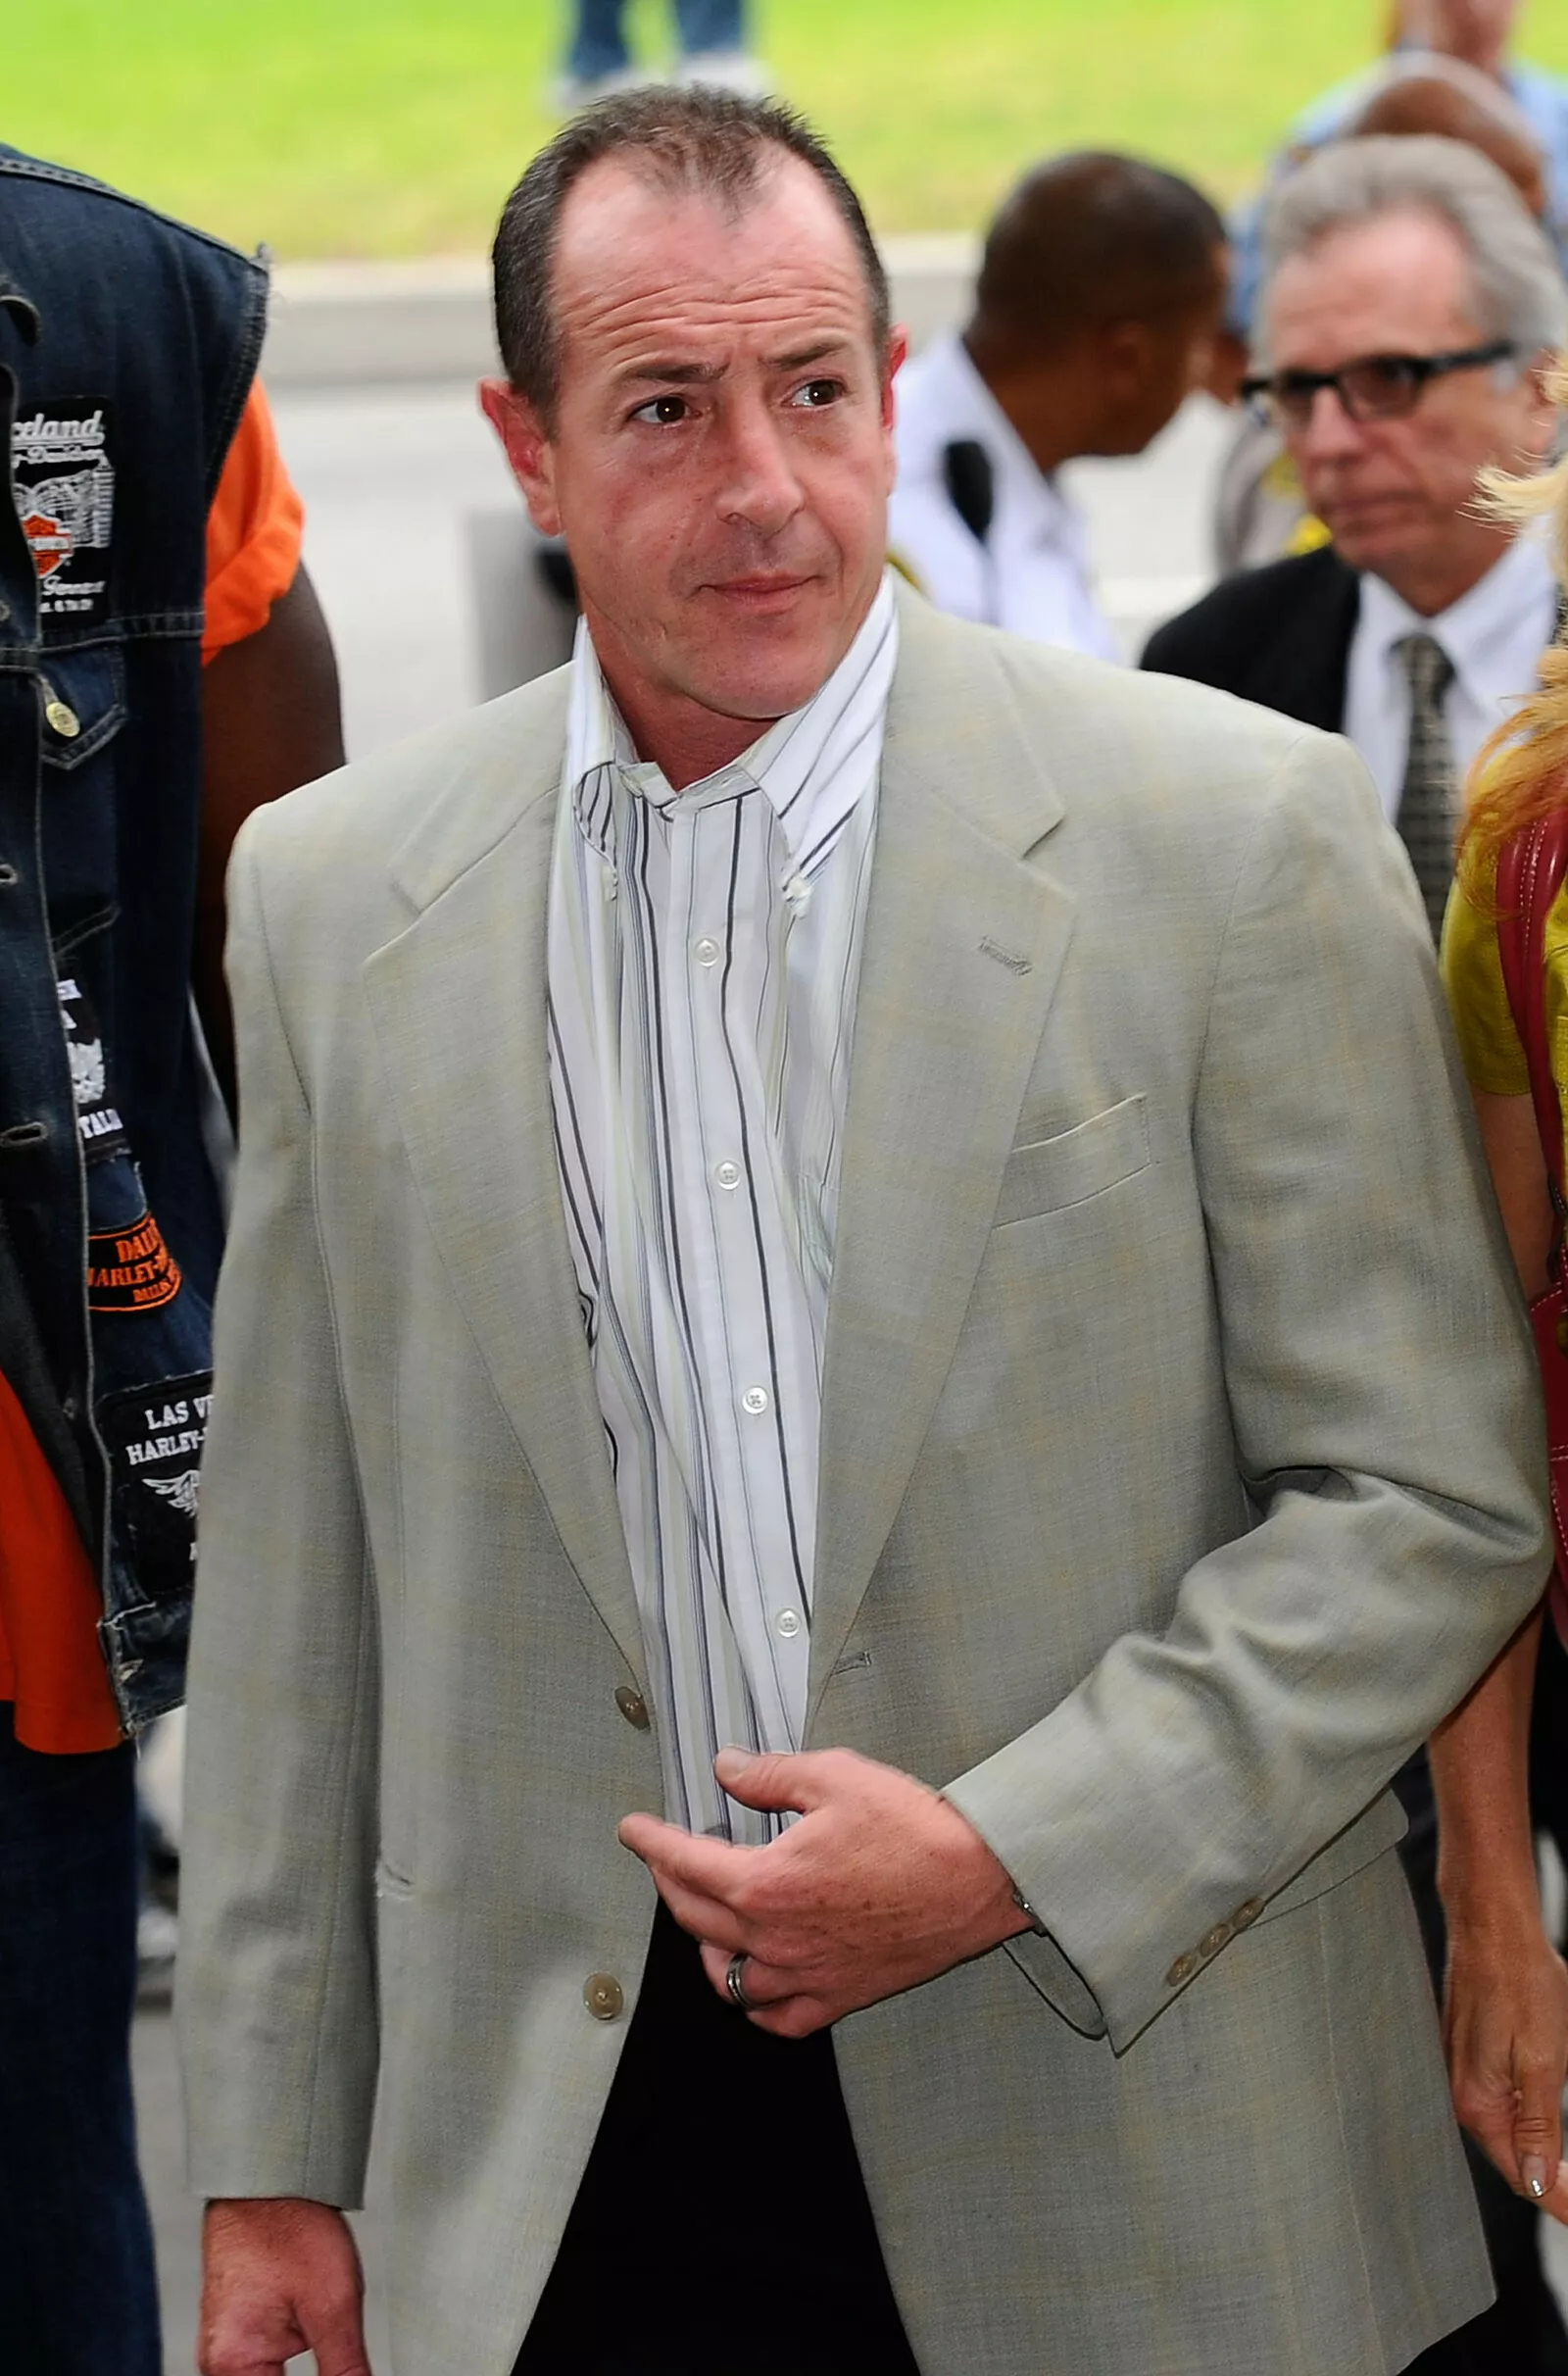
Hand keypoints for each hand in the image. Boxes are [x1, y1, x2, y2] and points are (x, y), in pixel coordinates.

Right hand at [199, 2197, 370, 2374]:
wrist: (271, 2178)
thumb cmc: (291, 2226)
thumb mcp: (335, 2305)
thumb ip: (346, 2370)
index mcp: (233, 2365)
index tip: (347, 2375)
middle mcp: (220, 2363)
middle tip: (343, 2365)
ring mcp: (227, 2346)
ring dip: (307, 2374)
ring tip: (329, 2346)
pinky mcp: (238, 2331)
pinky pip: (262, 2368)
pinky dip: (289, 2369)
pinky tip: (318, 2352)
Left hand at [618, 1745, 1028, 2035]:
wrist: (979, 1879)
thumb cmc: (913, 1829)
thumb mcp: (835, 1777)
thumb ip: (769, 1776)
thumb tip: (727, 1768)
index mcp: (766, 1884)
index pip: (685, 1863)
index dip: (651, 1842)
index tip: (632, 1829)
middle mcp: (776, 1940)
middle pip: (696, 1917)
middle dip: (670, 1882)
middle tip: (663, 1858)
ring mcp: (806, 1975)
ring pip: (726, 1977)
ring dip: (703, 1943)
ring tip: (704, 1916)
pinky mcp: (839, 1996)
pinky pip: (777, 2018)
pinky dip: (753, 2003)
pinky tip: (751, 1980)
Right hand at [1443, 1918, 1567, 2222]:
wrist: (1492, 1927)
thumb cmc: (1519, 1984)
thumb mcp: (1542, 2061)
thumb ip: (1538, 2127)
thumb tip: (1535, 2185)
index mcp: (1478, 2103)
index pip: (1523, 2176)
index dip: (1558, 2204)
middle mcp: (1463, 2094)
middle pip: (1512, 2160)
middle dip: (1549, 2188)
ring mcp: (1463, 2073)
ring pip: (1506, 2134)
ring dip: (1539, 2160)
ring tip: (1567, 2182)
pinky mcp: (1470, 2055)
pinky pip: (1500, 2107)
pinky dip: (1526, 2127)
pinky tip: (1543, 2132)